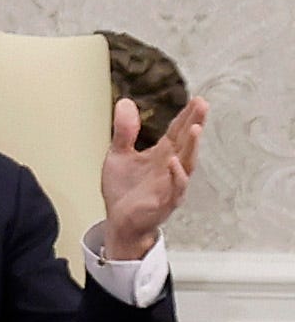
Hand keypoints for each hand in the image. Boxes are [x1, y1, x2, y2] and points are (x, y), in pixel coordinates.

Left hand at [98, 92, 204, 261]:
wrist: (118, 222)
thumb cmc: (124, 190)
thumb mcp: (119, 154)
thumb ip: (124, 131)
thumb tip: (126, 102)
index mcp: (162, 154)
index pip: (178, 132)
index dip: (187, 116)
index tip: (198, 99)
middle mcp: (171, 168)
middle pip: (186, 143)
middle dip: (195, 124)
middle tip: (203, 105)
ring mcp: (170, 185)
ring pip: (187, 164)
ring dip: (192, 147)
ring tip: (195, 128)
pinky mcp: (164, 202)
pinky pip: (175, 189)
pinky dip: (176, 176)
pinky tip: (174, 162)